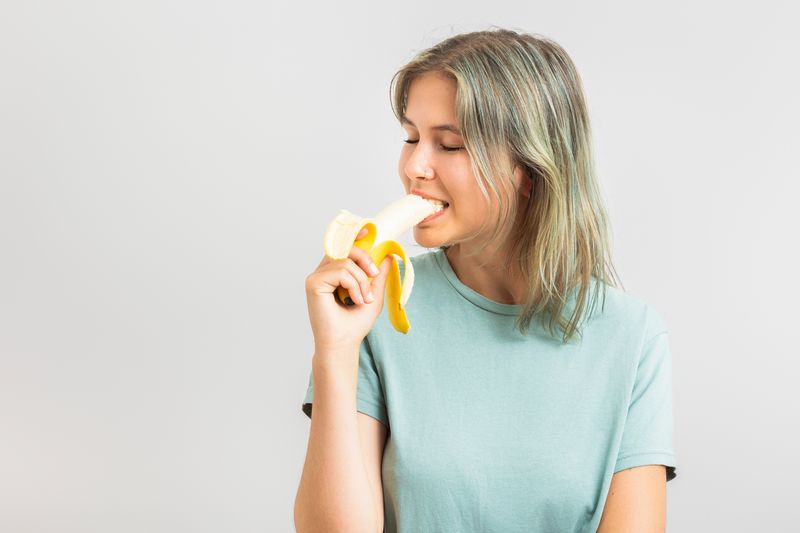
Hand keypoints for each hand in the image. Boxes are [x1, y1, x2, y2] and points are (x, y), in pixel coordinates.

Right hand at [305, 227, 393, 359]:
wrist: (344, 342)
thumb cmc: (355, 323)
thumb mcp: (373, 294)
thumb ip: (378, 275)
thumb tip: (387, 254)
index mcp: (334, 273)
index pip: (342, 247)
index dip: (354, 235)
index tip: (369, 230)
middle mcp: (323, 272)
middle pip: (344, 248)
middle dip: (364, 258)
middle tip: (374, 275)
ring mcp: (316, 277)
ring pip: (345, 261)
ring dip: (361, 280)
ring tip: (364, 299)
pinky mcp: (313, 283)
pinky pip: (340, 271)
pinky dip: (353, 285)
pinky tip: (354, 300)